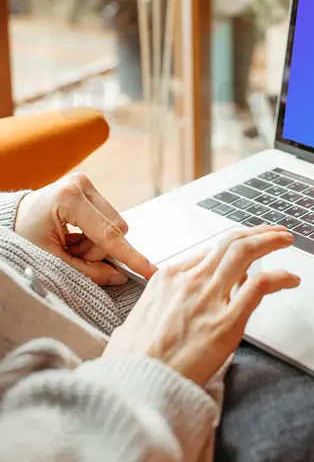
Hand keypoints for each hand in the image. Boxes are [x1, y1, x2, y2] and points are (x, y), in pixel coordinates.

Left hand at [15, 173, 155, 285]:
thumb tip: (119, 278)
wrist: (11, 218)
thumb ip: (87, 271)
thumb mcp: (52, 260)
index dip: (130, 256)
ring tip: (69, 245)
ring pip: (114, 225)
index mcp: (68, 199)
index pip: (108, 234)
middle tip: (71, 254)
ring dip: (95, 243)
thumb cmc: (23, 236)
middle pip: (115, 228)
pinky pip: (107, 218)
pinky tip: (73, 236)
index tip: (150, 270)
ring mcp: (85, 183)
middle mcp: (80, 184)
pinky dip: (93, 234)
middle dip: (98, 250)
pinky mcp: (87, 187)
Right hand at [103, 225, 298, 384]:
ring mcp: (209, 299)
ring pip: (245, 252)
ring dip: (270, 241)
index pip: (207, 253)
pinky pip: (260, 286)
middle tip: (272, 232)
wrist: (135, 386)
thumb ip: (145, 317)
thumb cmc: (131, 363)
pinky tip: (291, 279)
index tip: (244, 250)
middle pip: (229, 242)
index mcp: (167, 279)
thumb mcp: (131, 325)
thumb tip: (134, 329)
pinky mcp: (226, 322)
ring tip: (285, 239)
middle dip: (255, 233)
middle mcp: (190, 281)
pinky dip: (280, 276)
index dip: (231, 249)